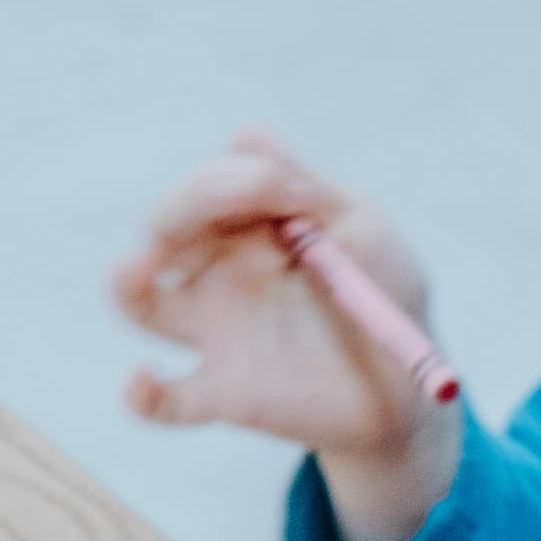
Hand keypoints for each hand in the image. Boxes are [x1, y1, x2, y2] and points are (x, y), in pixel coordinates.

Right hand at [112, 126, 460, 540]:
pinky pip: (165, 401)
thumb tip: (246, 140)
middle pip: (168, 223)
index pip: (216, 178)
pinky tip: (145, 380)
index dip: (237, 179)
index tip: (294, 196)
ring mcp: (216, 329)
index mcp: (255, 222)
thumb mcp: (365, 228)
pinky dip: (144, 396)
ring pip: (139, 298)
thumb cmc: (387, 295)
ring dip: (128, 280)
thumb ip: (309, 186)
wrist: (412, 386)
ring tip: (140, 270)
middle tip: (210, 224)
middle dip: (181, 210)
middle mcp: (221, 268)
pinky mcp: (223, 392)